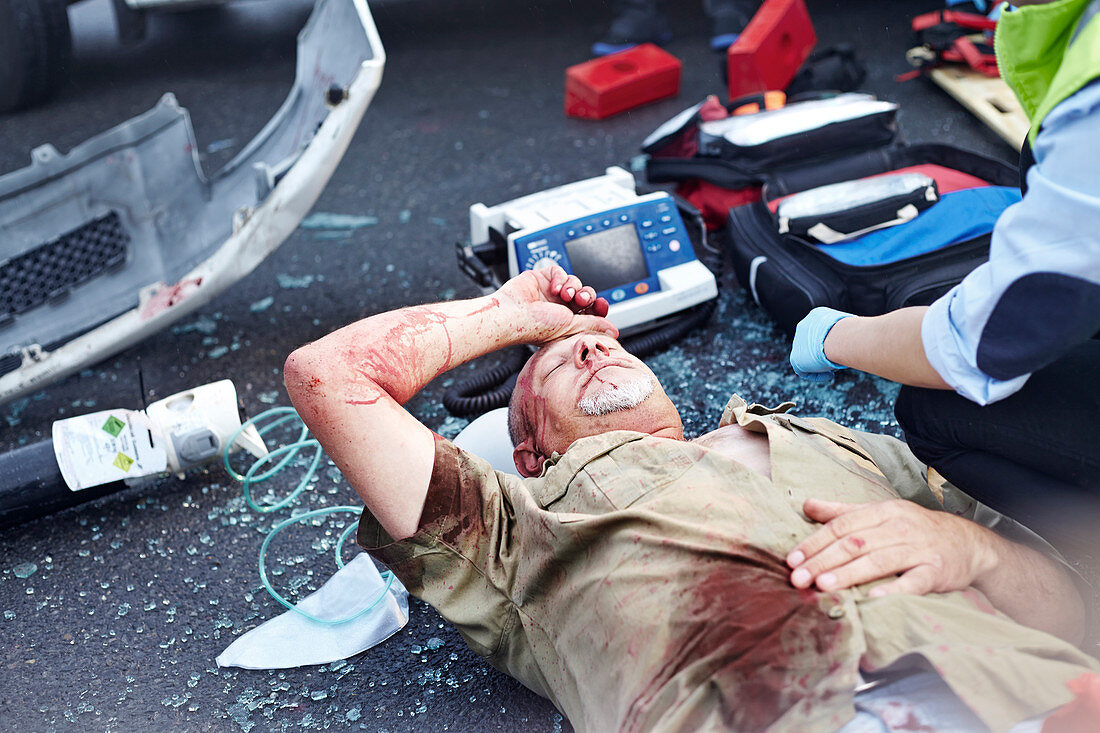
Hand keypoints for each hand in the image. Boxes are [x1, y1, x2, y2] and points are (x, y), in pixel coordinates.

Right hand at [497, 266, 616, 344]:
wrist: (513, 314)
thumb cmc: (534, 327)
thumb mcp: (571, 327)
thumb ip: (593, 324)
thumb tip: (613, 331)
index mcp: (567, 322)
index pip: (589, 312)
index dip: (598, 307)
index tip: (602, 306)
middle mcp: (559, 308)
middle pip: (584, 295)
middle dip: (586, 295)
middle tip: (580, 299)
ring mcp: (550, 293)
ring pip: (574, 282)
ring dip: (573, 286)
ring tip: (563, 294)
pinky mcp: (541, 278)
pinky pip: (559, 271)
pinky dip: (560, 277)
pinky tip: (553, 288)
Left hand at [786, 498, 994, 596]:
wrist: (968, 544)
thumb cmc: (915, 530)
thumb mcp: (880, 514)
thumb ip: (843, 512)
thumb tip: (807, 504)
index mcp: (882, 511)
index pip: (841, 526)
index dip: (814, 542)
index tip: (791, 559)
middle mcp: (899, 527)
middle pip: (854, 544)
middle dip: (822, 561)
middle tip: (798, 578)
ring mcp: (919, 549)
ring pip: (878, 561)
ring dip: (848, 574)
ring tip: (823, 586)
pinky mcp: (936, 571)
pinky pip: (914, 582)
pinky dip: (895, 590)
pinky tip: (874, 599)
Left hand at [790, 307, 851, 381]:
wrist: (840, 338)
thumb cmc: (853, 333)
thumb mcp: (855, 328)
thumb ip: (852, 332)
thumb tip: (861, 336)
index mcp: (816, 315)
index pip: (821, 330)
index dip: (830, 341)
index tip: (840, 349)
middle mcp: (804, 326)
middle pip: (812, 343)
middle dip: (824, 352)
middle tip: (837, 359)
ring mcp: (798, 342)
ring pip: (807, 356)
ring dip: (820, 363)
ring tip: (834, 367)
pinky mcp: (795, 358)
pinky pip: (803, 370)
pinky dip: (817, 374)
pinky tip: (829, 375)